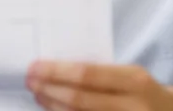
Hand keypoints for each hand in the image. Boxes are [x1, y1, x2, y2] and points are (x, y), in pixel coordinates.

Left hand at [26, 61, 172, 110]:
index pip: (87, 74)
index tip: (34, 67)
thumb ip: (99, 72)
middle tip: (30, 81)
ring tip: (38, 95)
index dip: (57, 72)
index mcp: (133, 79)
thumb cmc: (143, 90)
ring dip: (53, 106)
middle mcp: (133, 105)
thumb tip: (56, 68)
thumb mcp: (129, 74)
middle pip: (81, 99)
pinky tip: (53, 110)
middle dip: (50, 90)